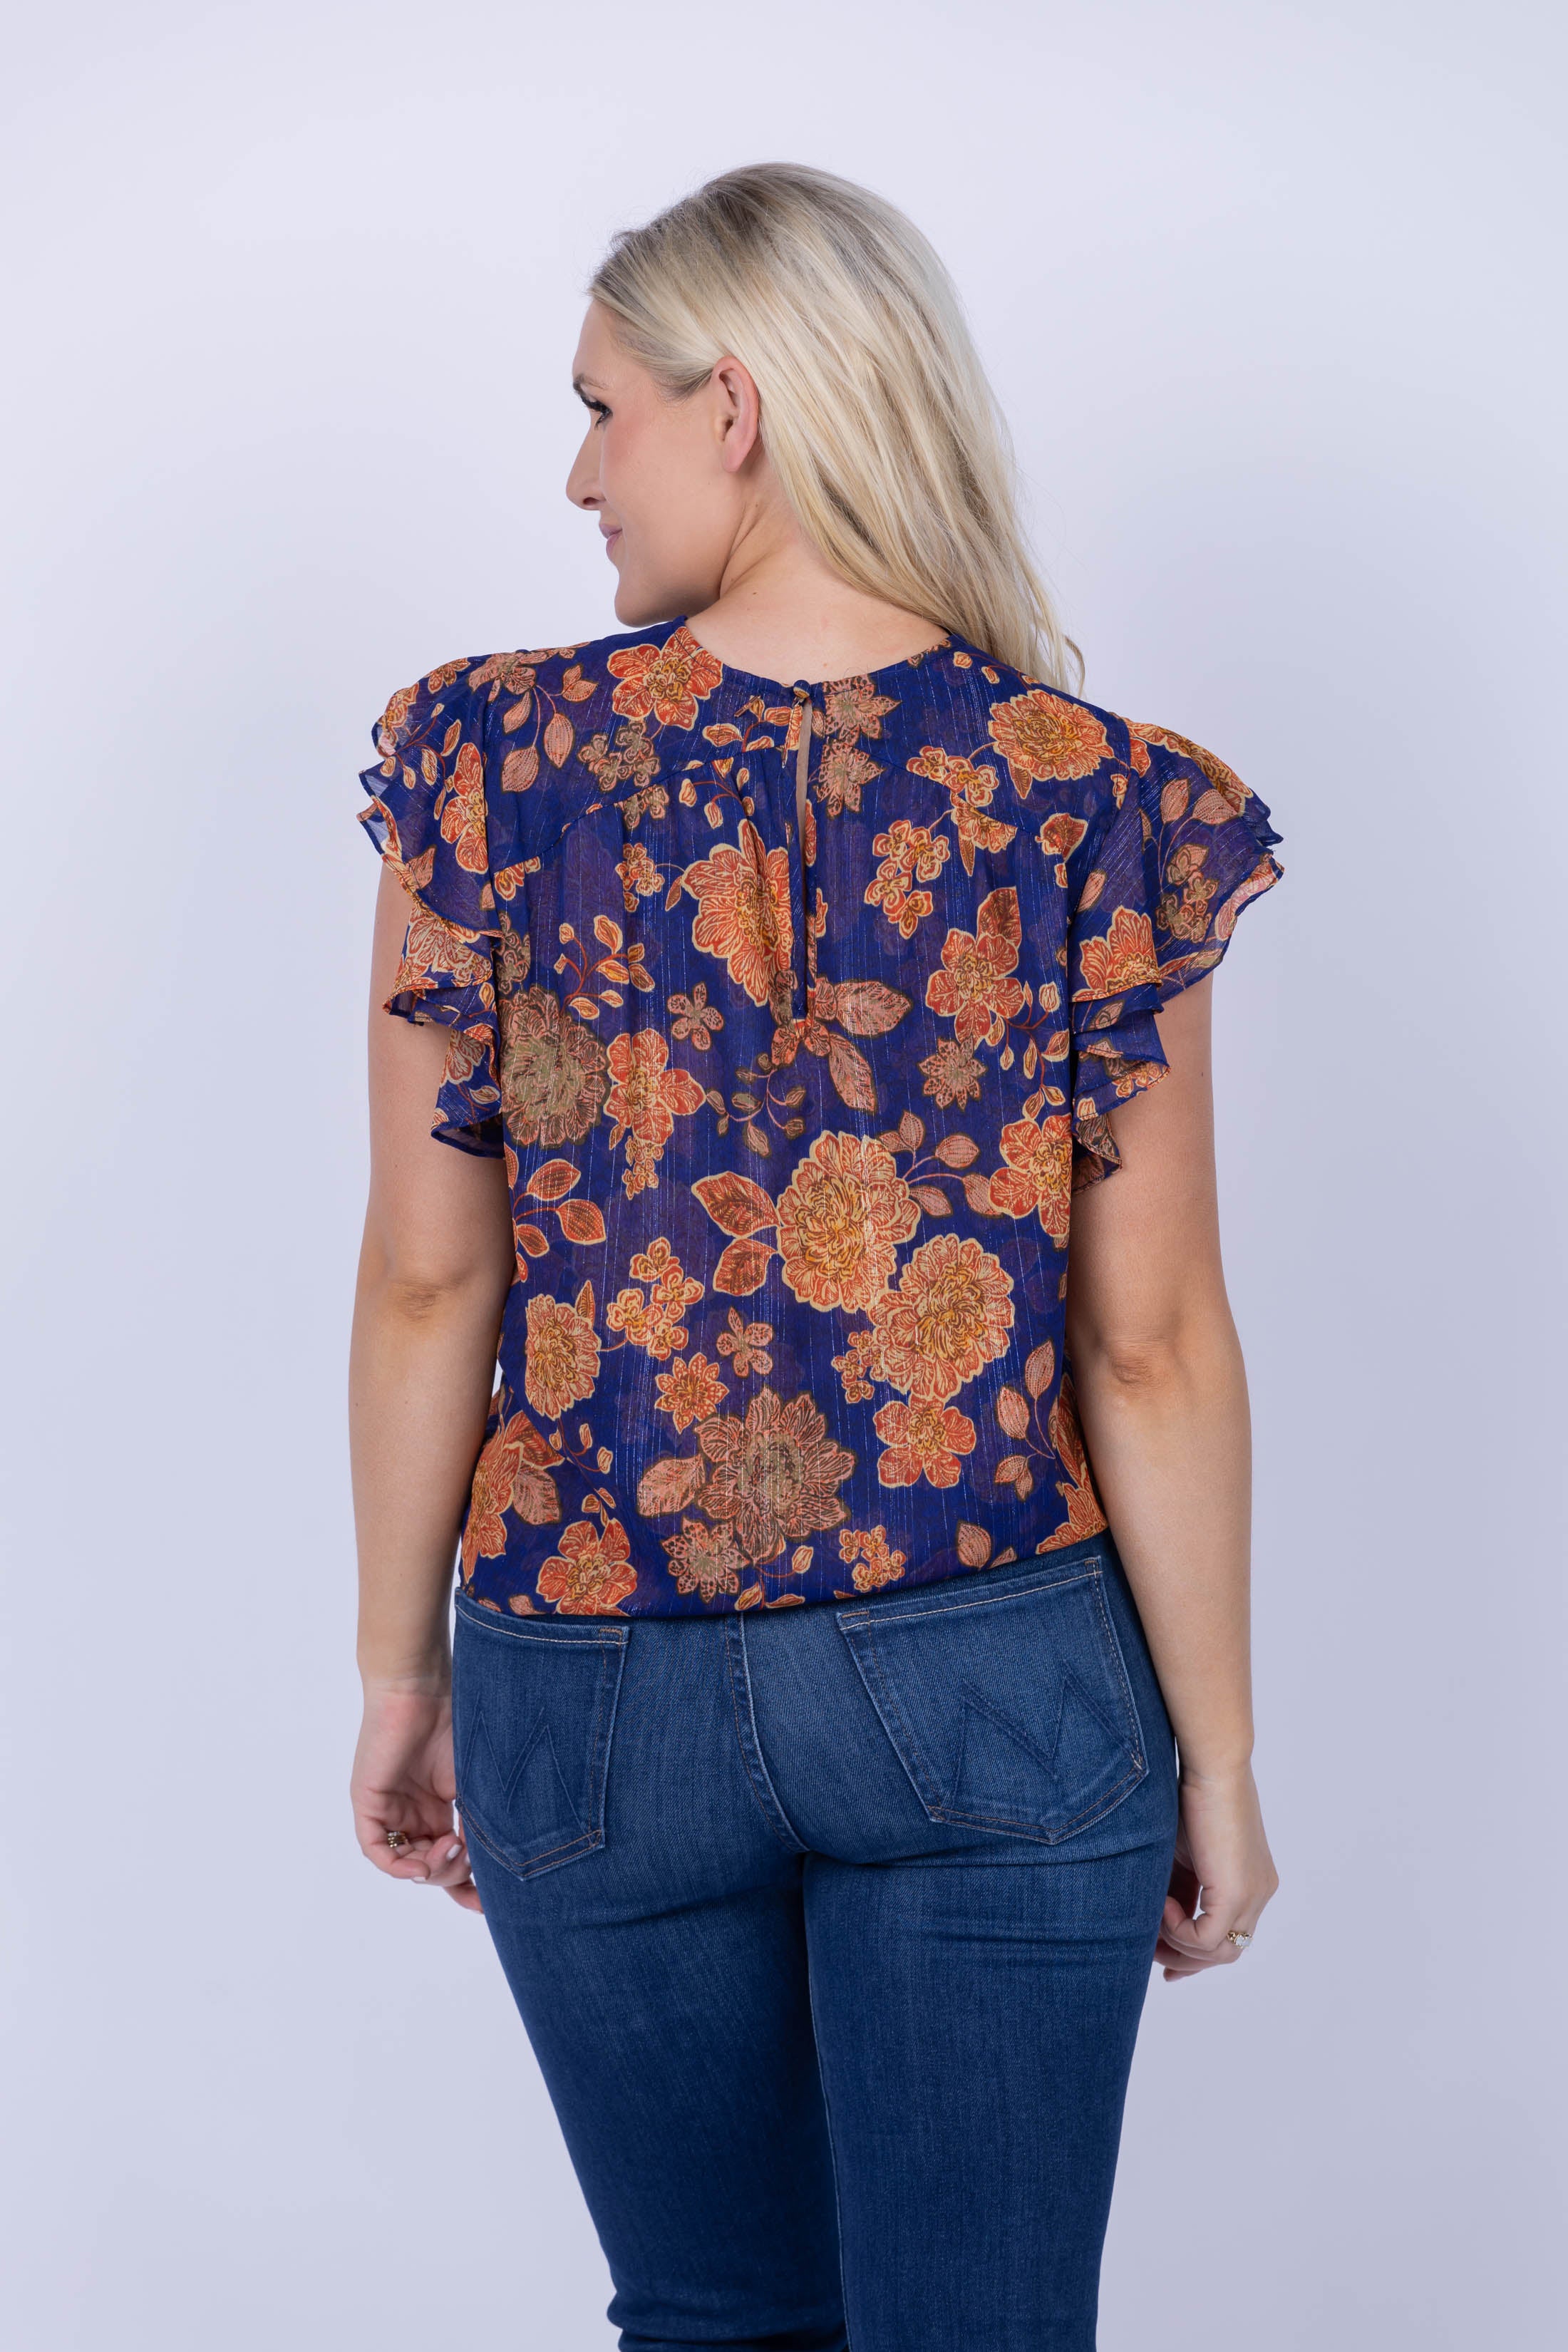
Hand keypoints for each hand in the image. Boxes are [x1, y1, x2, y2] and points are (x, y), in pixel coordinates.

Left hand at [351, 1680, 481, 1912]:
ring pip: (406, 1861)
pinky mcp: (369, 1803)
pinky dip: (399, 1865)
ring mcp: (391, 1808)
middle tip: (468, 1856)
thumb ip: (481, 1821)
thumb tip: (495, 1866)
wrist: (422, 1686)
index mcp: (440, 1806)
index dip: (467, 1885)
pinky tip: (421, 1865)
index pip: (450, 1857)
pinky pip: (377, 1849)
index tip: (489, 1905)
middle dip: (452, 1873)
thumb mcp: (476, 1781)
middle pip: (430, 1865)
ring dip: (431, 1869)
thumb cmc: (456, 1719)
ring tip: (451, 1849)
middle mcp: (414, 1812)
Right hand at [1156, 1761, 1277, 1981]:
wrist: (1211, 1765)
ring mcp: (1252, 1895)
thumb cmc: (1191, 1794)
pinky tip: (1161, 1906)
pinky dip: (1178, 1931)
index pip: (1226, 1934)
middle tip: (1152, 1955)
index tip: (1161, 1955)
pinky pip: (1207, 1939)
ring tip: (1151, 1923)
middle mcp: (1258, 1893)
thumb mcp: (1180, 1851)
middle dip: (1186, 1959)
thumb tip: (1155, 1915)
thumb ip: (1176, 1885)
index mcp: (1250, 1881)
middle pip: (1226, 1951)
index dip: (1192, 1952)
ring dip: (1179, 1946)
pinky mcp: (1236, 1893)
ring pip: (1220, 1952)